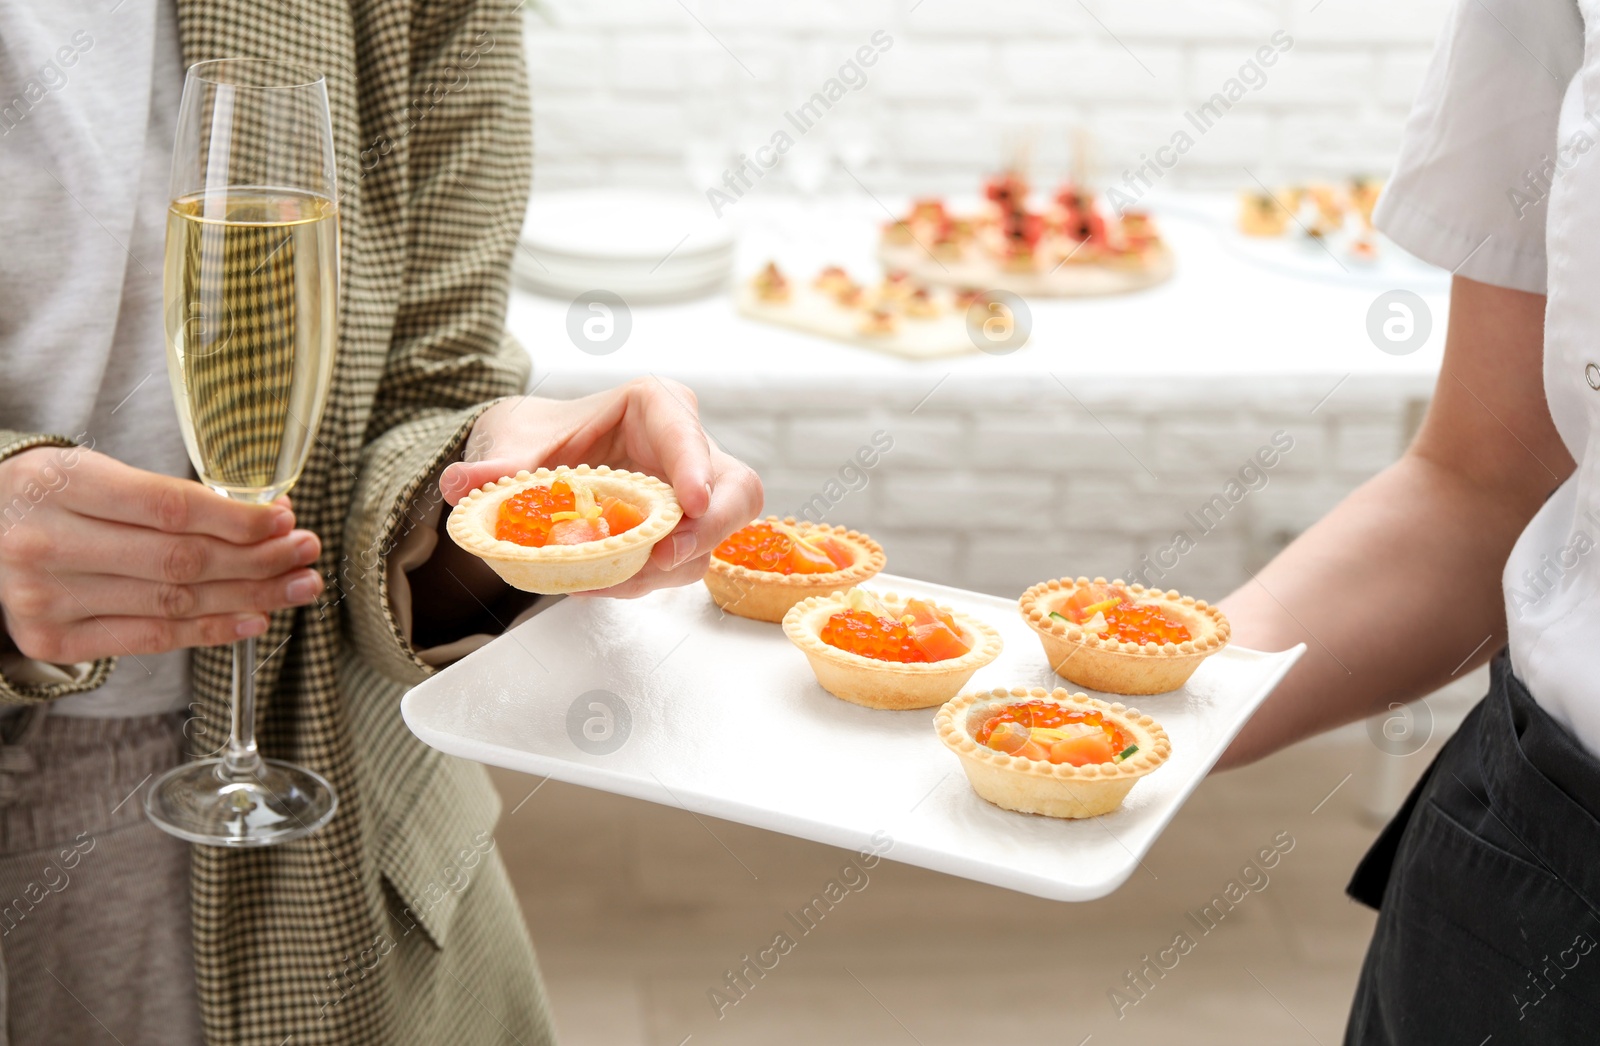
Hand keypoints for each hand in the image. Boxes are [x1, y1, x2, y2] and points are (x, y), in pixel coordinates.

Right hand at [0, 446, 323, 662]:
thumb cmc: (52, 498)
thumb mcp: (93, 472)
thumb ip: (167, 496)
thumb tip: (265, 517)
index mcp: (61, 485)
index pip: (168, 508)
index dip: (235, 519)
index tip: (285, 519)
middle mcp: (47, 544)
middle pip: (179, 561)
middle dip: (257, 559)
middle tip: (306, 553)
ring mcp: (47, 598)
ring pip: (172, 603)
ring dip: (249, 597)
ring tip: (297, 586)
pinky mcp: (52, 639)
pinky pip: (150, 638)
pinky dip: (211, 631)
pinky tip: (255, 619)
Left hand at [438, 377, 763, 597]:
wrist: (534, 461)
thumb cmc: (536, 437)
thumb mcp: (511, 444)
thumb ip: (494, 466)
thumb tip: (463, 485)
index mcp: (653, 408)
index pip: (686, 431)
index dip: (696, 466)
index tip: (688, 503)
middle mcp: (686, 448)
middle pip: (734, 489)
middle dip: (708, 529)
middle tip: (664, 558)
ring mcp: (693, 493)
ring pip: (712, 536)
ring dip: (664, 568)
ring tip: (603, 580)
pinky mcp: (684, 531)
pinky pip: (686, 562)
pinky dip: (647, 580)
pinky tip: (602, 582)